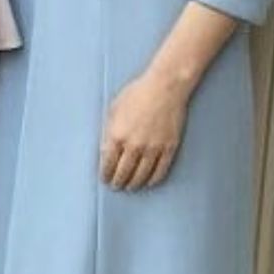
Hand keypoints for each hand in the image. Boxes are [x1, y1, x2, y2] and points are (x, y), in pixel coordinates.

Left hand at [100, 70, 189, 190]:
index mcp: (117, 135)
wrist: (165, 87)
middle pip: (124, 173)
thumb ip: (109, 131)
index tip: (105, 179)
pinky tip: (148, 182)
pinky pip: (160, 171)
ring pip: (141, 176)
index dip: (105, 174)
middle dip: (118, 182)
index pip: (108, 164)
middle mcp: (134, 146)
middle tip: (116, 186)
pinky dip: (152, 180)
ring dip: (134, 184)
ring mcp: (153, 149)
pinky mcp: (168, 148)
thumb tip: (106, 151)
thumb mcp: (114, 109)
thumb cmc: (137, 93)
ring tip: (130, 186)